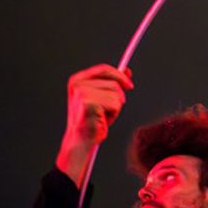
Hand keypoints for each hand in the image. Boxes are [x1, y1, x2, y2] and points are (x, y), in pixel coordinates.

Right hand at [56, 64, 132, 184]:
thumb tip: (127, 71)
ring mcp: (82, 92)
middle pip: (114, 82)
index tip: (129, 84)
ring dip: (115, 107)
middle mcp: (78, 84)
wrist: (81, 139)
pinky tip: (102, 119)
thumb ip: (113, 82)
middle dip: (118, 97)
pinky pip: (115, 104)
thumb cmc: (92, 119)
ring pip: (116, 94)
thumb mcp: (103, 97)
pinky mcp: (88, 103)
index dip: (120, 75)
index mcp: (78, 80)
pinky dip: (114, 113)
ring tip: (103, 114)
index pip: (104, 69)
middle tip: (109, 109)